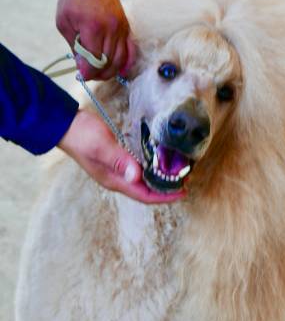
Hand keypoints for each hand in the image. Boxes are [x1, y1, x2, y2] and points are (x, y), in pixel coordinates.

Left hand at [56, 0, 135, 80]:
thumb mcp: (64, 23)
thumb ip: (75, 47)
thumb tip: (83, 68)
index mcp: (92, 28)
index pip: (94, 61)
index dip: (88, 73)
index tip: (82, 75)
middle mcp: (110, 29)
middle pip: (108, 63)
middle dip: (98, 74)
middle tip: (89, 74)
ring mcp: (121, 28)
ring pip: (120, 60)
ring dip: (110, 71)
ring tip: (100, 72)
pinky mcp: (126, 27)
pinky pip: (130, 51)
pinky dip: (126, 63)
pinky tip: (120, 70)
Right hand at [58, 110, 185, 203]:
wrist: (64, 124)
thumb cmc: (82, 135)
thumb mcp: (102, 146)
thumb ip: (120, 161)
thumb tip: (137, 176)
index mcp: (114, 181)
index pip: (144, 195)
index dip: (164, 196)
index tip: (182, 192)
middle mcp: (116, 180)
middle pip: (145, 192)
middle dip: (165, 190)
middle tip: (184, 182)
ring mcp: (115, 172)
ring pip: (142, 182)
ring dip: (159, 181)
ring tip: (176, 175)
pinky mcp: (115, 162)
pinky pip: (137, 172)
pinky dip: (150, 170)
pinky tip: (158, 164)